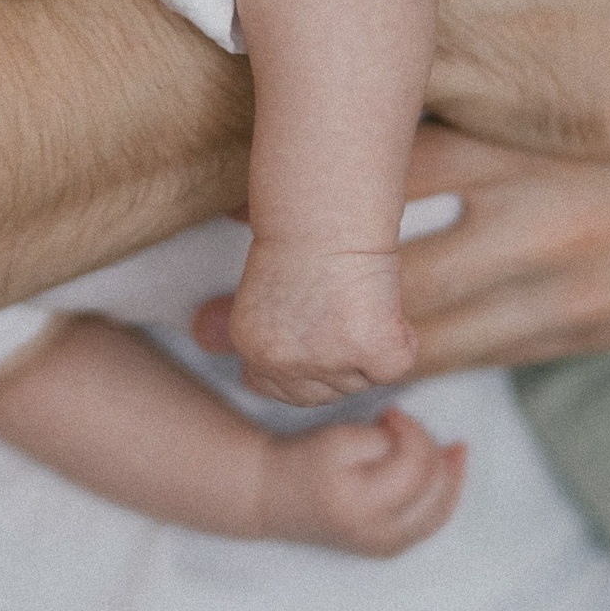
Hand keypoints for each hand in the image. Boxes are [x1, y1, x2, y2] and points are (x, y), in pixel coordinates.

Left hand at [222, 241, 415, 405]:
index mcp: (253, 346)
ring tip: (359, 302)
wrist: (331, 215)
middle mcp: (282, 362)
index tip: (320, 341)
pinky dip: (399, 340)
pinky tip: (383, 307)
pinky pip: (391, 369)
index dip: (305, 370)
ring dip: (366, 353)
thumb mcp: (265, 292)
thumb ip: (261, 330)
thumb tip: (210, 340)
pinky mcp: (373, 354)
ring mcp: (328, 361)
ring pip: (358, 383)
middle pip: (321, 395)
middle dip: (338, 365)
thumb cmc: (303, 238)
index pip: (278, 391)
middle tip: (344, 317)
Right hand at [255, 409, 466, 556]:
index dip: (411, 430)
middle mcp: (378, 535)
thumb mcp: (337, 439)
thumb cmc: (302, 462)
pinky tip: (448, 472)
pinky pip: (432, 523)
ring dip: (448, 474)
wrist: (271, 496)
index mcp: (361, 505)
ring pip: (442, 510)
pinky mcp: (387, 548)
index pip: (414, 466)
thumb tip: (416, 443)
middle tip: (406, 429)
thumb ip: (382, 440)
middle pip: (435, 489)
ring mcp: (385, 547)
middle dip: (431, 448)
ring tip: (448, 448)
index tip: (390, 413)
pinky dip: (445, 495)